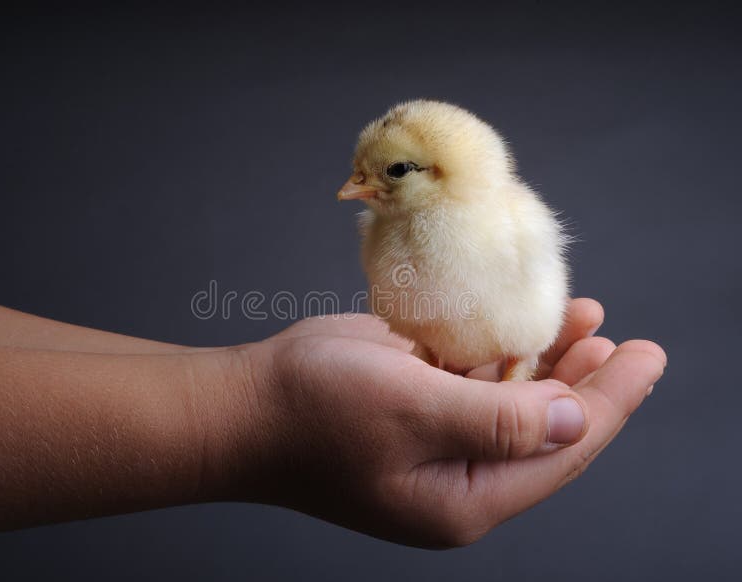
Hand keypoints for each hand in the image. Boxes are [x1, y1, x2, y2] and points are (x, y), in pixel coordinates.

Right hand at [207, 298, 665, 547]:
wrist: (244, 405)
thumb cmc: (315, 410)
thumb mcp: (413, 411)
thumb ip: (501, 420)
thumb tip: (578, 422)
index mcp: (466, 496)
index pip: (563, 450)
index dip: (611, 400)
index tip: (648, 355)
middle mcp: (460, 475)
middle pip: (546, 429)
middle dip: (586, 381)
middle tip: (622, 338)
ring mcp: (438, 441)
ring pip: (513, 401)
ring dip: (547, 359)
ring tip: (584, 318)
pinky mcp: (418, 408)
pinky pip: (476, 382)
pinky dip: (501, 351)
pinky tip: (520, 323)